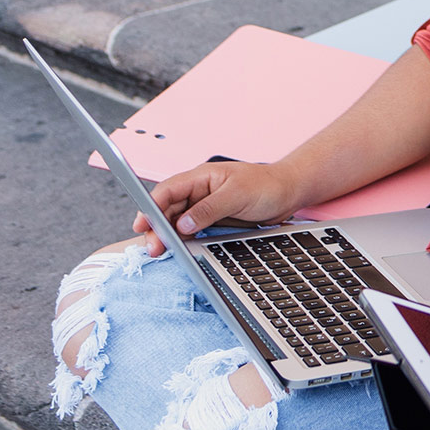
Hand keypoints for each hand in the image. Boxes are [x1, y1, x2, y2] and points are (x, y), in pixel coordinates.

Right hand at [131, 160, 300, 254]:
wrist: (288, 193)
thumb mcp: (237, 195)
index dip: (151, 206)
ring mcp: (203, 206)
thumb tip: (183, 224)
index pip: (168, 190)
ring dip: (166, 235)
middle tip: (153, 247)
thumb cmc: (266, 186)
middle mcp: (198, 191)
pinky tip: (176, 249)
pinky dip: (180, 239)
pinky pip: (189, 230)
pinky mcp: (210, 220)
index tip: (141, 224)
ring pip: (175, 221)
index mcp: (201, 177)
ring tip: (160, 252)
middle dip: (156, 227)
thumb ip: (209, 208)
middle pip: (167, 208)